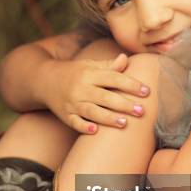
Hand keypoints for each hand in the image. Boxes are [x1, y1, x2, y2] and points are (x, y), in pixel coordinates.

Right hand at [34, 54, 149, 133]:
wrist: (44, 80)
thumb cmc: (75, 73)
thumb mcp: (89, 66)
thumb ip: (109, 66)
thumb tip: (126, 59)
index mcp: (90, 74)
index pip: (113, 78)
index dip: (130, 84)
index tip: (146, 91)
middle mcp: (81, 88)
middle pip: (105, 97)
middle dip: (124, 104)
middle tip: (142, 111)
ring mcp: (73, 103)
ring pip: (92, 111)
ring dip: (108, 118)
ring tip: (124, 123)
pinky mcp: (65, 115)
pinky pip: (75, 122)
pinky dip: (84, 126)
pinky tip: (95, 131)